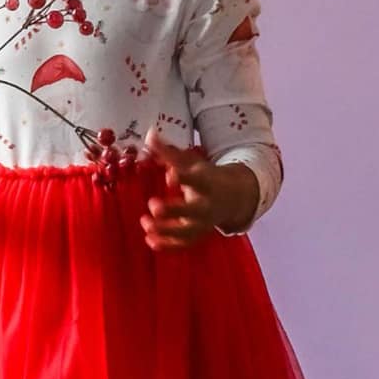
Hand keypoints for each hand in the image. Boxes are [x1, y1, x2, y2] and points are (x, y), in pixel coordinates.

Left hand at [141, 125, 247, 248]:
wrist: (232, 197)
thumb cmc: (205, 176)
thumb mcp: (190, 162)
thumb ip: (168, 152)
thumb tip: (149, 134)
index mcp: (207, 183)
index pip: (197, 180)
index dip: (184, 178)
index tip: (170, 175)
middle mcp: (207, 205)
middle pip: (193, 211)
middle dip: (174, 210)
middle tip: (153, 206)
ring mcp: (203, 223)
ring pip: (188, 231)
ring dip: (167, 231)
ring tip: (146, 224)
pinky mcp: (197, 235)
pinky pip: (184, 243)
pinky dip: (168, 245)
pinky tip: (150, 241)